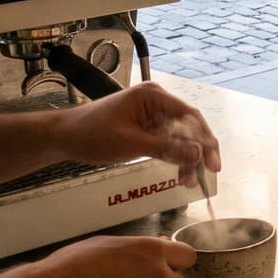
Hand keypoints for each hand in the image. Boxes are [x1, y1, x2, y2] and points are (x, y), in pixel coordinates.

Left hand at [54, 82, 221, 186]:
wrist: (64, 137)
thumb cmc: (91, 134)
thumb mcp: (131, 143)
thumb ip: (166, 148)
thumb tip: (197, 154)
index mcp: (154, 96)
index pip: (190, 116)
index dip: (205, 140)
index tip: (212, 162)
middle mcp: (156, 102)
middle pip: (188, 127)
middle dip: (197, 152)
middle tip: (206, 173)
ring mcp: (151, 114)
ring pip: (180, 138)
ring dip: (186, 158)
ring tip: (188, 180)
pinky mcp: (146, 127)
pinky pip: (168, 142)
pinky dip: (174, 158)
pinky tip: (178, 174)